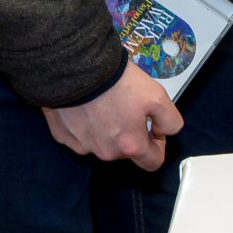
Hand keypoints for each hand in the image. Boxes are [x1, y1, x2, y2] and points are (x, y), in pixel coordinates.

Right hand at [43, 65, 182, 171]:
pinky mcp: (62, 136)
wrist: (76, 69)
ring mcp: (81, 146)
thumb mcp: (158, 96)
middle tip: (127, 109)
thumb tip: (164, 133)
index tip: (154, 130)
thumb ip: (170, 120)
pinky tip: (85, 106)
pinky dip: (85, 125)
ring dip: (107, 131)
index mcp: (130, 146)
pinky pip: (80, 136)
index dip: (158, 146)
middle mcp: (105, 153)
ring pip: (102, 144)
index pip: (152, 163)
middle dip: (131, 135)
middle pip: (125, 151)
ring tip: (105, 104)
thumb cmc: (120, 83)